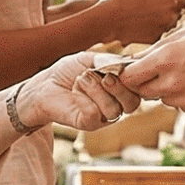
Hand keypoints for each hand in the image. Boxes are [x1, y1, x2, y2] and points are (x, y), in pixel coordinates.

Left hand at [20, 52, 141, 132]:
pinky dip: (84, 99)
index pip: (139, 88)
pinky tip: (75, 92)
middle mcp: (116, 104)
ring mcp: (103, 117)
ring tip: (81, 80)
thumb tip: (127, 63)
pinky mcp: (88, 124)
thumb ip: (109, 60)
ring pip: (113, 109)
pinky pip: (95, 114)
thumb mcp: (90, 59)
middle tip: (103, 76)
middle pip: (132, 103)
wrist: (45, 85)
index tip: (117, 66)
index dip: (132, 77)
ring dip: (96, 90)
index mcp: (120, 89)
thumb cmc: (67, 72)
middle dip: (118, 86)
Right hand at [92, 0, 184, 44]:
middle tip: (154, 10)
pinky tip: (140, 26)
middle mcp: (171, 17)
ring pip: (168, 25)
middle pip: (178, 14)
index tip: (171, 1)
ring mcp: (163, 30)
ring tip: (145, 18)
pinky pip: (158, 34)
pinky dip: (152, 31)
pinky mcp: (154, 40)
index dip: (178, 1)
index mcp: (171, 1)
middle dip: (169, 12)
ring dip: (162, 22)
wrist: (109, 19)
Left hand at [118, 22, 184, 116]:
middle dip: (147, 82)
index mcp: (165, 60)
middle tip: (163, 69)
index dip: (128, 74)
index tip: (132, 70)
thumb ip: (156, 49)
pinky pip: (181, 105)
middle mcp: (172, 83)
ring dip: (168, 88)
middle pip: (142, 91)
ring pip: (163, 98)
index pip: (128, 77)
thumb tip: (133, 60)